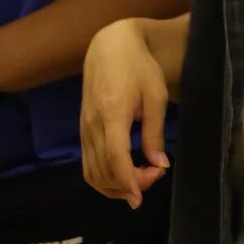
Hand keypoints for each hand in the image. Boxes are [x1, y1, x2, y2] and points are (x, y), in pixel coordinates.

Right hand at [80, 19, 169, 207]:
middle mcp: (92, 124)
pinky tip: (123, 176)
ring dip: (115, 186)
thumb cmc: (139, 66)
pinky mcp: (83, 130)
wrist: (110, 47)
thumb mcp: (155, 95)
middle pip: (104, 170)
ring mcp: (84, 128)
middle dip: (129, 184)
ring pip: (92, 173)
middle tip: (156, 175)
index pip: (115, 157)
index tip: (142, 196)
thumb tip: (160, 165)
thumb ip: (154, 132)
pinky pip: (88, 164)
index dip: (128, 181)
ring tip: (141, 179)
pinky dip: (103, 178)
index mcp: (112, 112)